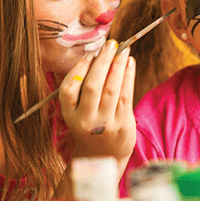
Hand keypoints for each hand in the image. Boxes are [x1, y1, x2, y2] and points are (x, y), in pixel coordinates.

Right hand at [59, 39, 135, 163]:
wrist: (103, 157)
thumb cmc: (90, 124)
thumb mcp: (78, 111)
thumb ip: (83, 88)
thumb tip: (98, 55)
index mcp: (70, 115)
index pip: (69, 89)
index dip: (80, 68)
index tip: (91, 54)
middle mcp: (85, 121)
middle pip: (93, 86)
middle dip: (103, 61)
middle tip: (111, 44)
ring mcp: (105, 124)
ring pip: (112, 88)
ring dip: (118, 65)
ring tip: (124, 50)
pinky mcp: (123, 125)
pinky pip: (126, 95)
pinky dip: (129, 76)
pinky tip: (130, 63)